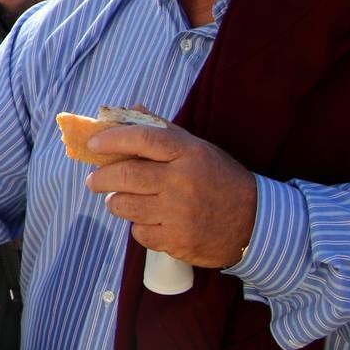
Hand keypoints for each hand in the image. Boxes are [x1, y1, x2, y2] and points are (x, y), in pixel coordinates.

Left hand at [84, 120, 256, 267]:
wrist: (255, 222)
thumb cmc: (219, 178)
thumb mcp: (197, 148)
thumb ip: (162, 130)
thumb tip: (130, 108)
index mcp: (188, 153)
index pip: (143, 138)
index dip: (113, 139)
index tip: (94, 143)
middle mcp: (182, 182)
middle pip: (125, 176)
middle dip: (100, 178)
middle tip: (93, 181)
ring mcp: (179, 214)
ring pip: (125, 206)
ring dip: (117, 203)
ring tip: (123, 200)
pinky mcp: (177, 241)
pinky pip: (139, 233)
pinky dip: (139, 227)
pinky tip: (151, 220)